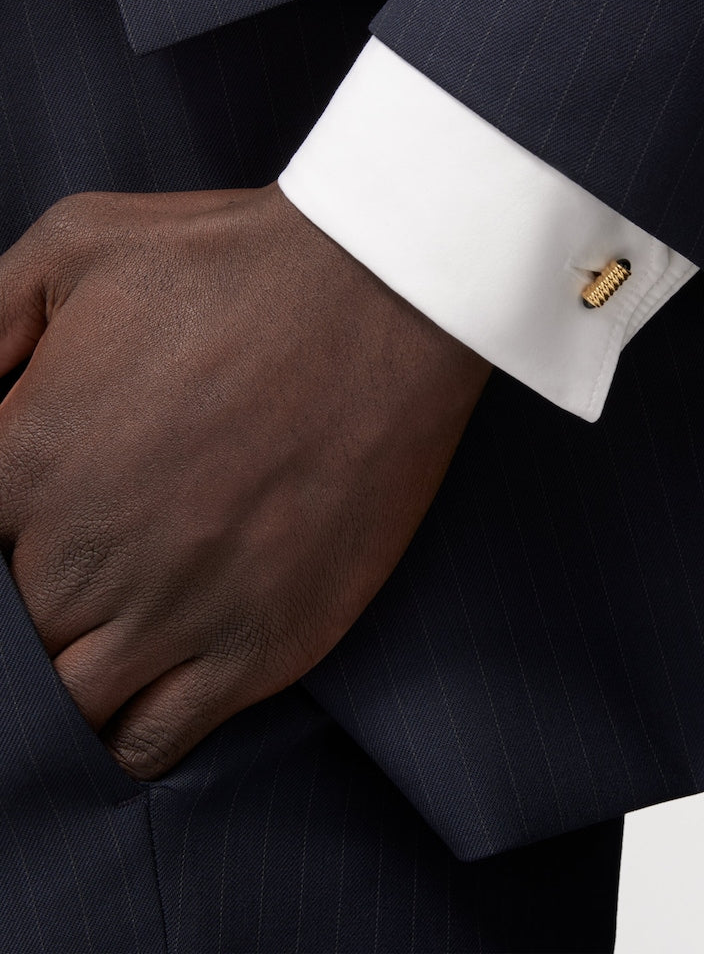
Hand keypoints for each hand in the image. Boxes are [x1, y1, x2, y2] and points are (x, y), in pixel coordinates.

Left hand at [0, 184, 489, 778]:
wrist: (381, 300)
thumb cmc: (233, 267)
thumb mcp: (73, 244)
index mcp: (22, 461)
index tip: (18, 536)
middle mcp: (85, 557)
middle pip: (2, 647)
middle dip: (15, 618)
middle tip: (63, 568)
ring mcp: (178, 613)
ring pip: (62, 710)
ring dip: (56, 686)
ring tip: (93, 629)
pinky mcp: (262, 645)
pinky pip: (150, 743)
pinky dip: (120, 735)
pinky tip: (136, 685)